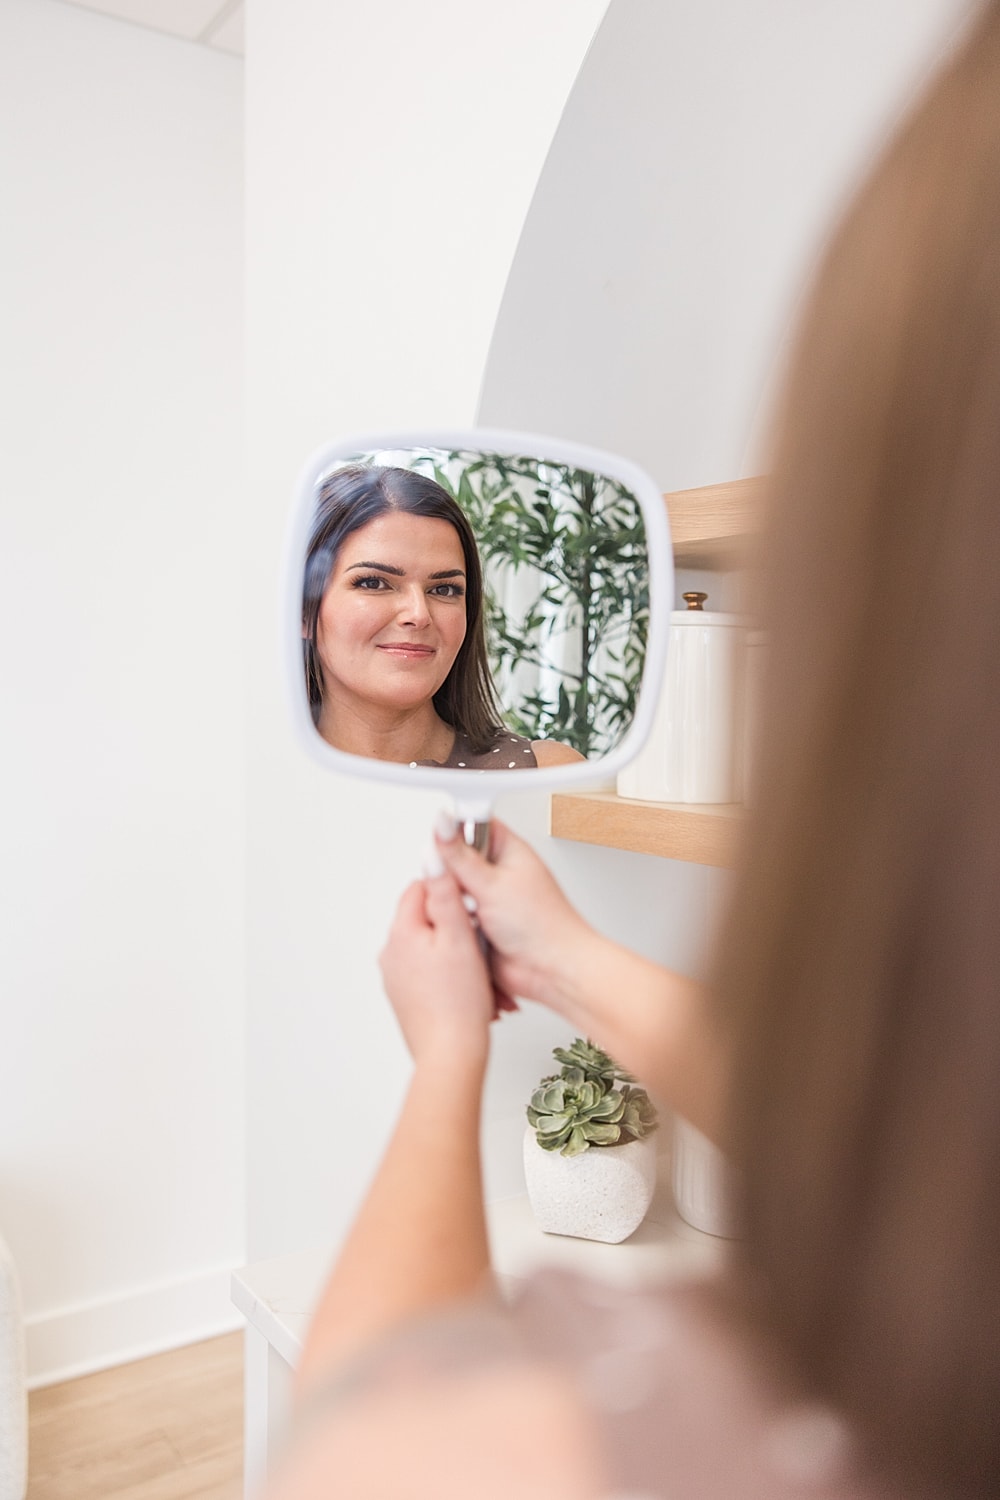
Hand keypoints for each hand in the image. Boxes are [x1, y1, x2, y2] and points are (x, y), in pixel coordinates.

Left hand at [379, 872, 496, 1067]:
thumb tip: (434, 858)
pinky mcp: (407, 998)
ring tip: (480, 972)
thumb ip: (445, 895)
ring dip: (458, 953)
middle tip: (480, 942)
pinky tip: (471, 989)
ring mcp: (397, 979)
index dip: (450, 890)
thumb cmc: (458, 1003)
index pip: (420, 888)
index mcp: (401, 934)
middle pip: (427, 918)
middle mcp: (391, 954)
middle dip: (457, 925)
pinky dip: (452, 975)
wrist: (450, 1054)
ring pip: (432, 947)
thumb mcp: (459, 937)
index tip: (471, 902)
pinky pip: (431, 973)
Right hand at [433, 816, 591, 1017]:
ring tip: (464, 910)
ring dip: (449, 899)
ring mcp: (486, 898)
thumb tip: (442, 823)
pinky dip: (449, 919)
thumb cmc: (543, 925)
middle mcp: (497, 872)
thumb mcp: (492, 883)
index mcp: (508, 850)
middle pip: (454, 858)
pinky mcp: (477, 923)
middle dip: (447, 872)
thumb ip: (459, 855)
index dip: (452, 830)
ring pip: (449, 888)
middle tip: (457, 886)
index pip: (472, 823)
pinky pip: (450, 914)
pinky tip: (458, 925)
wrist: (551, 971)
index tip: (439, 843)